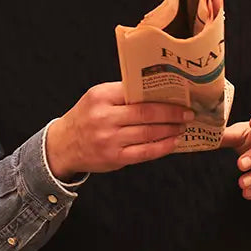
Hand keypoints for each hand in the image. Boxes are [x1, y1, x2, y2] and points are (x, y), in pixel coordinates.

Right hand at [47, 83, 192, 178]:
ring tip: (182, 126)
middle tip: (188, 112)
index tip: (178, 94)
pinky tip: (172, 142)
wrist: (63, 145)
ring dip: (170, 130)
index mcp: (101, 97)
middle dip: (172, 113)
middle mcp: (104, 118)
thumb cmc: (85, 118)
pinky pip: (145, 152)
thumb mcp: (97, 98)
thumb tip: (158, 93)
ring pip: (148, 133)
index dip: (161, 94)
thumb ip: (122, 94)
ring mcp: (110, 139)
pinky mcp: (115, 158)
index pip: (136, 92)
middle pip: (146, 113)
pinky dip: (162, 147)